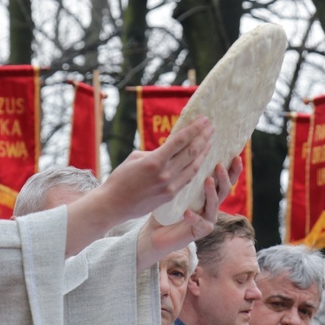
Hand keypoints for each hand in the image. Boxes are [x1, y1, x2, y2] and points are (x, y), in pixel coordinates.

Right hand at [64, 116, 213, 255]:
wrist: (113, 205)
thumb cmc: (120, 178)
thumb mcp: (135, 158)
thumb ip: (155, 153)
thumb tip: (169, 150)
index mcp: (155, 161)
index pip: (180, 141)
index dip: (194, 129)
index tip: (204, 119)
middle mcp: (165, 174)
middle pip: (191, 152)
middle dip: (203, 138)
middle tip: (211, 127)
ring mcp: (169, 187)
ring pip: (193, 167)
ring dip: (203, 153)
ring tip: (210, 142)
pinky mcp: (170, 196)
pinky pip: (187, 179)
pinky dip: (195, 168)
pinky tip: (200, 160)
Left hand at [136, 157, 242, 270]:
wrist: (156, 231)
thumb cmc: (165, 205)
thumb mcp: (175, 183)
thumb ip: (182, 168)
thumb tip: (180, 142)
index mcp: (209, 191)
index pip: (226, 178)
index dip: (233, 168)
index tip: (236, 155)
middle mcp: (212, 204)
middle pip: (225, 189)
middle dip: (224, 177)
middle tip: (219, 165)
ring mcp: (208, 218)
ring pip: (214, 204)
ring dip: (211, 192)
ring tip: (207, 180)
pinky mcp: (199, 231)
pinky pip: (200, 224)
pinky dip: (194, 217)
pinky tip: (187, 212)